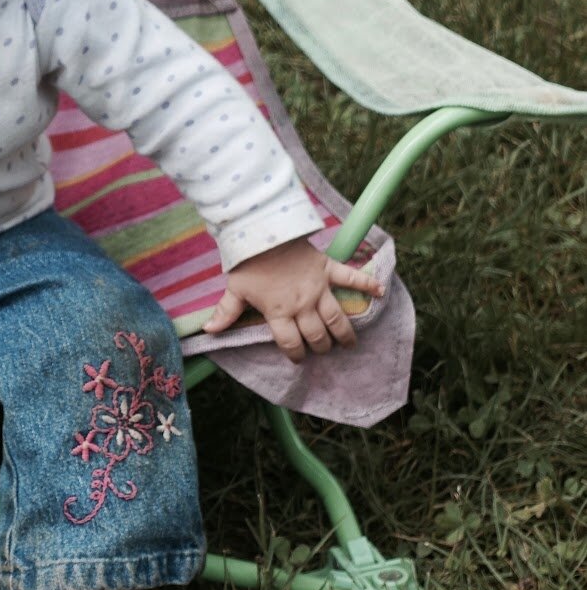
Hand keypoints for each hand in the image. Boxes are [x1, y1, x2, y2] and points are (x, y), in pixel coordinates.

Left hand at [204, 236, 384, 363]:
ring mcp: (318, 287)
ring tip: (349, 344)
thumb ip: (225, 313)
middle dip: (320, 347)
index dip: (295, 355)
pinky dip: (368, 283)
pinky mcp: (327, 268)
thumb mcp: (234, 288)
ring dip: (344, 333)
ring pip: (336, 317)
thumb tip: (208, 332)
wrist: (263, 230)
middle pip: (317, 335)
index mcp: (279, 311)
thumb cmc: (247, 262)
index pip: (291, 343)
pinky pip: (351, 277)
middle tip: (322, 350)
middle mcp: (302, 304)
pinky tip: (381, 293)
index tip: (297, 359)